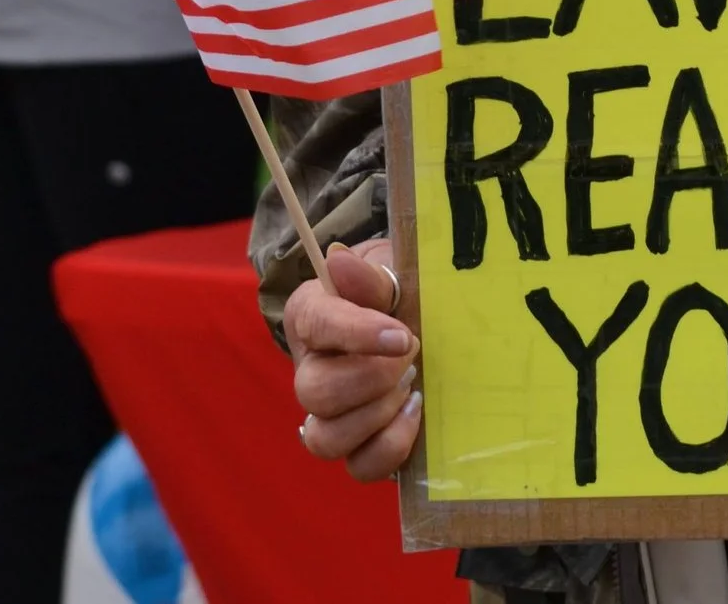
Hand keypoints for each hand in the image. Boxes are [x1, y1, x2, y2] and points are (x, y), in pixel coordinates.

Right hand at [288, 240, 421, 481]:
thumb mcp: (388, 274)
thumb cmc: (395, 294)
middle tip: (412, 357)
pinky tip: (416, 412)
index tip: (403, 336)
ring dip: (377, 416)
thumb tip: (339, 261)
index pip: (318, 325)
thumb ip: (369, 276)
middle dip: (372, 378)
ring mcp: (330, 415)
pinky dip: (391, 446)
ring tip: (412, 386)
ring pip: (326, 440)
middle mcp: (310, 371)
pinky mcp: (360, 446)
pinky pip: (361, 466)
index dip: (359, 334)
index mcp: (311, 316)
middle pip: (315, 392)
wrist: (414, 319)